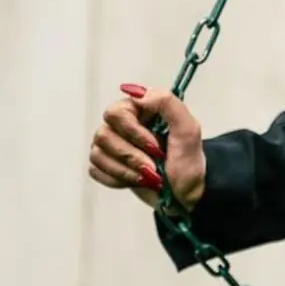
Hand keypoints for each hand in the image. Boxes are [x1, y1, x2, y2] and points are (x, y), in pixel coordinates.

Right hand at [88, 84, 205, 214]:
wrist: (184, 193)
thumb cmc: (187, 162)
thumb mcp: (188, 129)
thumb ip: (167, 103)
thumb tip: (137, 93)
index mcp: (138, 111)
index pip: (116, 113)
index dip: (133, 133)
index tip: (156, 147)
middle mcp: (120, 125)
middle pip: (103, 135)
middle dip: (131, 155)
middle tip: (153, 164)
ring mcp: (110, 146)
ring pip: (98, 154)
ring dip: (127, 170)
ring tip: (148, 175)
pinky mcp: (105, 165)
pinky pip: (96, 170)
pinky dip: (119, 179)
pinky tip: (136, 180)